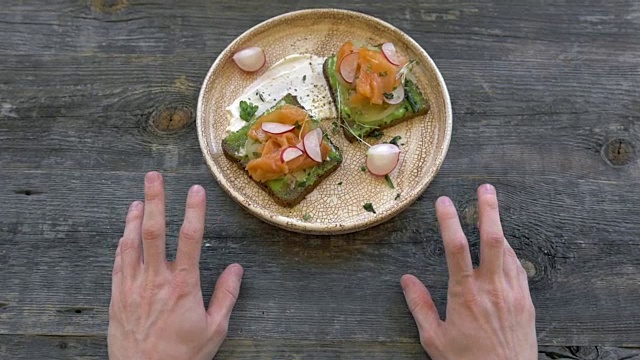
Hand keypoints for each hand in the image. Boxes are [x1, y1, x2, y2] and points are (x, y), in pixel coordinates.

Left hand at [108, 171, 242, 359]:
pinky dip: (122, 243)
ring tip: (138, 198)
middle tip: (153, 177)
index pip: (190, 239)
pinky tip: (125, 233)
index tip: (195, 191)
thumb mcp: (215, 329)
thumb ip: (226, 296)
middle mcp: (156, 280)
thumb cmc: (181, 356)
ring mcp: (133, 287)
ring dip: (134, 217)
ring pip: (131, 243)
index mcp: (183, 286)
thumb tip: (236, 270)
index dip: (193, 211)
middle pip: (154, 231)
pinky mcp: (118, 297)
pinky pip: (118, 263)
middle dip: (154, 200)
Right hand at [401, 184, 536, 359]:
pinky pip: (518, 270)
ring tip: (491, 215)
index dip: (448, 221)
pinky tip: (504, 250)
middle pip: (493, 239)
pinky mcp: (526, 304)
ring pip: (508, 252)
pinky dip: (510, 254)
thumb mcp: (434, 338)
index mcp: (465, 295)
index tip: (444, 202)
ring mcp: (512, 295)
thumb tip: (406, 280)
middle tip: (486, 189)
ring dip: (499, 230)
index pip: (455, 248)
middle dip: (489, 210)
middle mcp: (491, 289)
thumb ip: (419, 306)